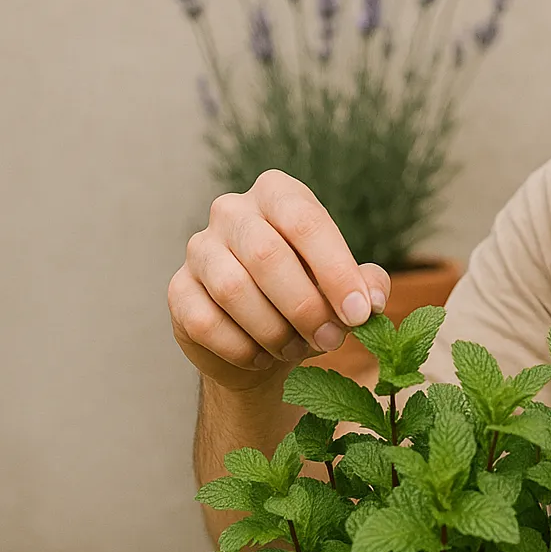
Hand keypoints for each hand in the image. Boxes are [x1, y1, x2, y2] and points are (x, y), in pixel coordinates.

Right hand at [168, 170, 390, 390]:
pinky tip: (262, 357)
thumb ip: (366, 285)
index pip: (306, 221)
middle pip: (266, 254)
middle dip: (306, 306)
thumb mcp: (345, 285)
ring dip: (274, 330)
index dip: (336, 270)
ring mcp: (199, 248)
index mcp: (279, 194)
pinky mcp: (178, 289)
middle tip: (332, 340)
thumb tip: (371, 301)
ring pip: (233, 290)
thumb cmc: (309, 295)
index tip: (359, 312)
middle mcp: (233, 211)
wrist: (260, 337)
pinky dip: (242, 349)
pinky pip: (206, 322)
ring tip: (297, 349)